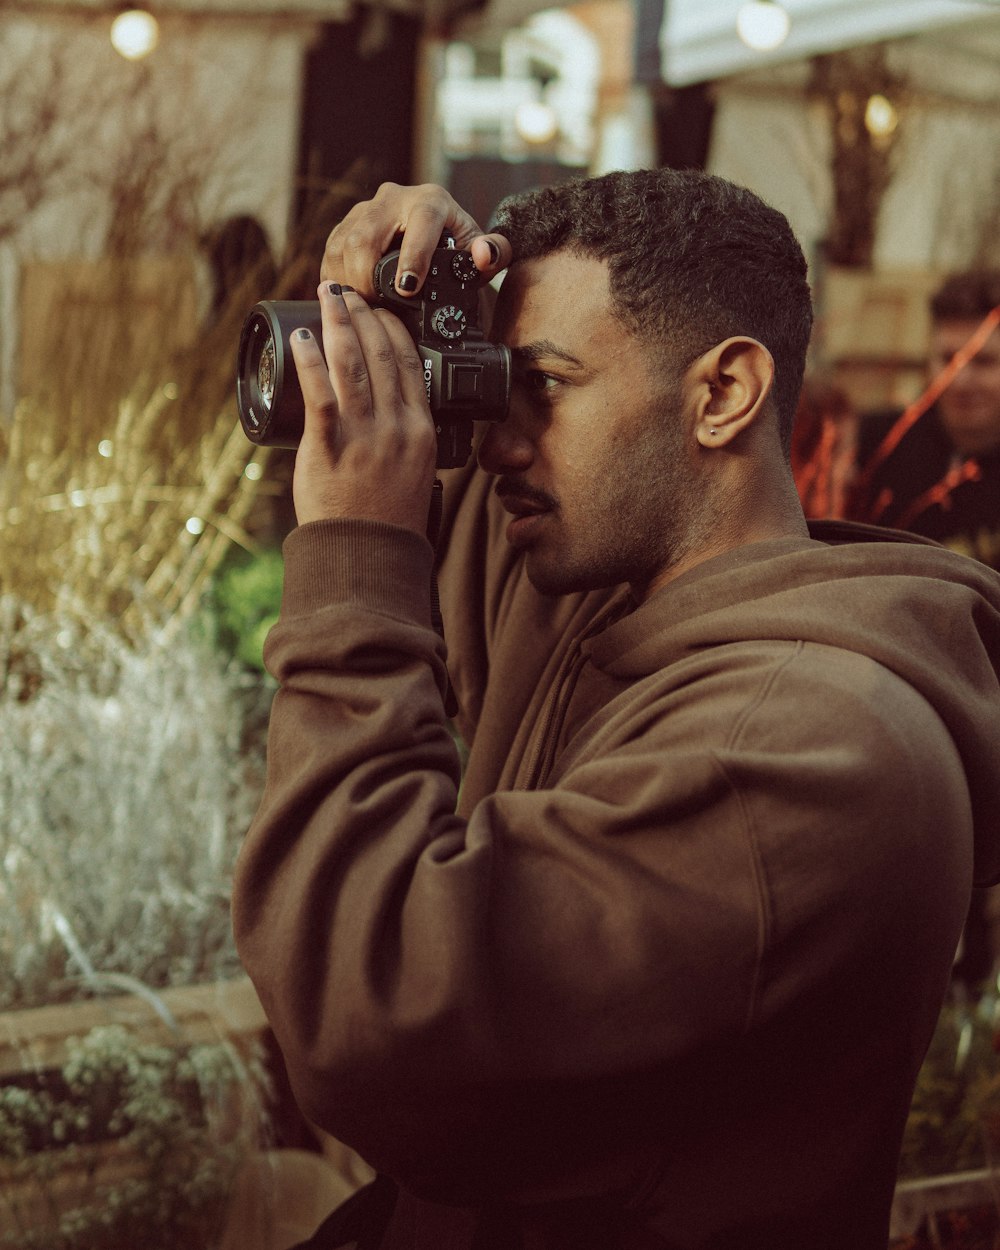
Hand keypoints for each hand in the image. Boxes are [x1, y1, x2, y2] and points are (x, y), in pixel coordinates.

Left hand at [290, 282, 436, 531]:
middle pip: (379, 354)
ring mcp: (362, 436)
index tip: (378, 310)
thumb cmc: (390, 518)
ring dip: (337, 322)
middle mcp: (395, 426)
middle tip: (345, 291)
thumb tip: (388, 409)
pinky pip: (318, 393)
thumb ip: (405, 437)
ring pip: (350, 364)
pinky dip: (309, 359)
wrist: (367, 554)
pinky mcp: (328, 447)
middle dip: (361, 314)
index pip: (409, 363)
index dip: (391, 328)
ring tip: (326, 296)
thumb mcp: (416, 472)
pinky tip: (301, 337)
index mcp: (420, 430)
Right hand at [321, 182, 511, 298]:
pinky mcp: (344, 225)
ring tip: (361, 308)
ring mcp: (364, 210)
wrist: (435, 237)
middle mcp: (393, 199)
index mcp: (430, 201)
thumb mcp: (482, 253)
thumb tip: (484, 254)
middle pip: (365, 236)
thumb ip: (495, 253)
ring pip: (342, 244)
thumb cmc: (458, 248)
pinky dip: (336, 280)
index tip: (408, 287)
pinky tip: (346, 300)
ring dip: (348, 281)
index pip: (419, 223)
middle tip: (376, 308)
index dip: (412, 256)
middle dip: (367, 277)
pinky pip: (330, 253)